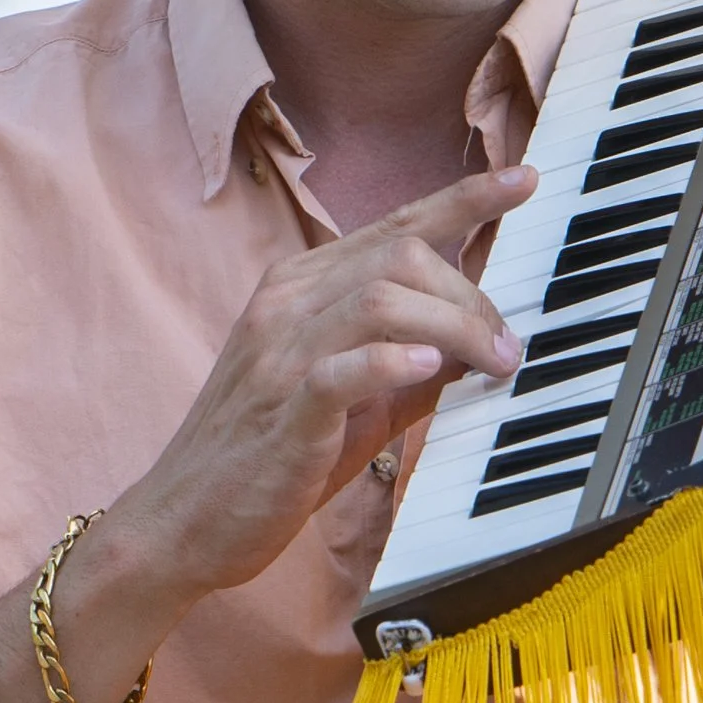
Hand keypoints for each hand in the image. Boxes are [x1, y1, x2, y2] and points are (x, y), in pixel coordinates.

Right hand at [108, 164, 534, 604]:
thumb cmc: (266, 461)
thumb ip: (407, 367)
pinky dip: (392, 363)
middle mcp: (284, 306)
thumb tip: (480, 344)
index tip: (522, 180)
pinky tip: (431, 369)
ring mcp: (277, 356)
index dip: (464, 199)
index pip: (393, 226)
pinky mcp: (280, 413)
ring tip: (490, 362)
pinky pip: (338, 370)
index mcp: (299, 288)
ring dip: (455, 327)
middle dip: (472, 296)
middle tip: (506, 348)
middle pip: (400, 257)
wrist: (180, 522)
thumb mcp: (348, 401)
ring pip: (380, 299)